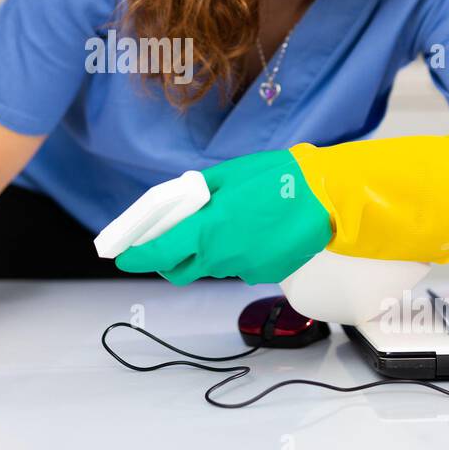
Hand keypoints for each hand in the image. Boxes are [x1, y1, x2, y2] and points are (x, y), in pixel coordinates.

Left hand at [113, 149, 332, 284]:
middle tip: (163, 243)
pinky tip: (250, 231)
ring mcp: (243, 269)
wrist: (326, 198)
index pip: (158, 253)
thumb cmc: (277, 179)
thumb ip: (197, 193)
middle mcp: (221, 256)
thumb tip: (179, 203)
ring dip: (203, 253)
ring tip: (220, 225)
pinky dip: (234, 253)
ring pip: (210, 267)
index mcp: (207, 230)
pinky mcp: (263, 274)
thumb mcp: (227, 176)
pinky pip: (238, 267)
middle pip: (179, 271)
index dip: (136, 258)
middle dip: (164, 261)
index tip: (122, 257)